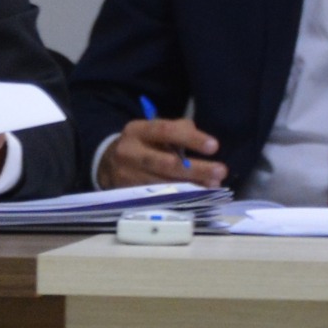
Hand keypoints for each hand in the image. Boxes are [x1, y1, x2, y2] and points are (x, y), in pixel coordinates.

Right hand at [105, 114, 223, 186]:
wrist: (107, 163)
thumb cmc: (141, 144)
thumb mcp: (153, 130)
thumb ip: (178, 130)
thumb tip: (202, 141)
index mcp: (136, 130)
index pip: (165, 132)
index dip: (190, 139)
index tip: (214, 146)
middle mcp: (129, 152)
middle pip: (165, 162)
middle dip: (195, 169)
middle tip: (220, 172)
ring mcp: (127, 176)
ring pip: (162, 184)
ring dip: (191, 187)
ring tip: (213, 186)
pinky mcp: (128, 194)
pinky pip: (157, 198)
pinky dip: (179, 197)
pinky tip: (197, 196)